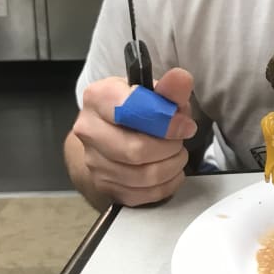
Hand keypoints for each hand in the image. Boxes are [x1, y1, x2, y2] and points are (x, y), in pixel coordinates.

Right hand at [73, 68, 196, 205]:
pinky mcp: (105, 186)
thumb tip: (181, 79)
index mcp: (98, 97)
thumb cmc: (136, 109)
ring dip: (172, 166)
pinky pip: (144, 194)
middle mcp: (88, 130)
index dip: (165, 121)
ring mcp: (94, 162)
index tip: (185, 125)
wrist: (110, 134)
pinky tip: (171, 170)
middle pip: (135, 150)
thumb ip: (170, 88)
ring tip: (177, 153)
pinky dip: (167, 184)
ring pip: (143, 176)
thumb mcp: (153, 91)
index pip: (131, 111)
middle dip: (170, 147)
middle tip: (180, 140)